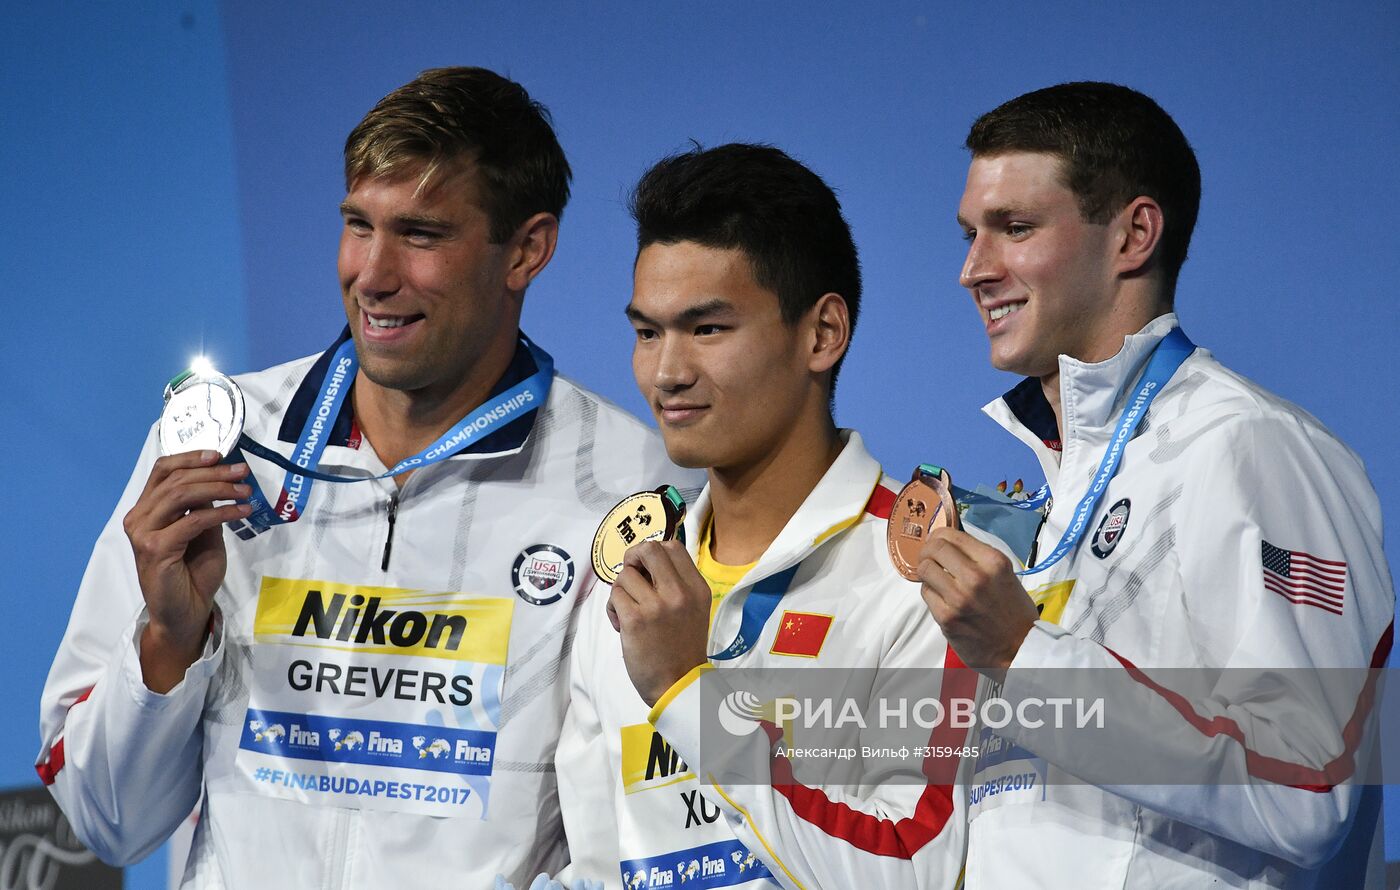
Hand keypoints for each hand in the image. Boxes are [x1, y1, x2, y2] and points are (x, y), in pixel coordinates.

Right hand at [122, 449, 251, 691]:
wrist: (185, 614)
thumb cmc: (193, 575)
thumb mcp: (204, 533)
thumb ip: (205, 507)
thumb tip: (221, 477)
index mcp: (147, 510)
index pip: (162, 471)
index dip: (190, 457)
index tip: (221, 454)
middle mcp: (139, 518)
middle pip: (175, 480)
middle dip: (213, 472)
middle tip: (243, 472)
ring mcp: (143, 534)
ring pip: (181, 495)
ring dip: (218, 488)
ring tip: (245, 491)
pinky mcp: (155, 549)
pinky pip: (192, 521)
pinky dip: (221, 513)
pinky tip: (241, 512)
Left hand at [608, 539, 710, 706]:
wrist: (678, 684)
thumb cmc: (682, 647)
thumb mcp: (692, 609)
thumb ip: (676, 584)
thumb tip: (645, 561)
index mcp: (696, 588)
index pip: (673, 547)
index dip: (653, 552)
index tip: (646, 568)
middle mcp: (679, 593)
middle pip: (649, 550)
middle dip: (633, 558)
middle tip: (631, 575)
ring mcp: (657, 606)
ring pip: (625, 576)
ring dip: (621, 591)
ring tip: (628, 610)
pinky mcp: (635, 620)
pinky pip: (615, 596)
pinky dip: (613, 609)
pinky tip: (622, 624)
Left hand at [917, 526, 1038, 677]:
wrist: (1019, 649)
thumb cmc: (1014, 612)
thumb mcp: (1005, 575)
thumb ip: (979, 558)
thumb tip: (951, 544)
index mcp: (993, 561)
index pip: (951, 535)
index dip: (938, 536)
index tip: (937, 542)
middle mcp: (975, 576)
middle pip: (934, 548)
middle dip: (928, 551)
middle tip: (929, 558)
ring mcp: (959, 597)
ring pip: (924, 569)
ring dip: (927, 573)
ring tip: (935, 580)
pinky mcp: (947, 617)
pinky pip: (926, 593)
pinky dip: (930, 593)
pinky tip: (941, 598)